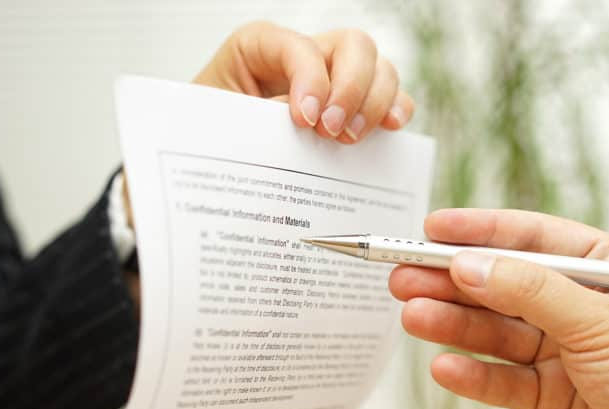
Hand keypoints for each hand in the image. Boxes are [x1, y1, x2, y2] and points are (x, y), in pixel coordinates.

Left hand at [193, 21, 414, 142]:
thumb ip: (259, 121)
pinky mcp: (354, 106)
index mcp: (260, 47)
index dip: (309, 78)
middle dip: (350, 88)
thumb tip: (304, 125)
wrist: (214, 162)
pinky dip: (397, 109)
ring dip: (374, 102)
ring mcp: (335, 78)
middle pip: (352, 45)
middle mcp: (306, 55)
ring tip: (351, 139)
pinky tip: (389, 129)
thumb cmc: (212, 137)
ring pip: (378, 66)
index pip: (297, 46)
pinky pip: (392, 97)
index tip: (304, 119)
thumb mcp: (222, 126)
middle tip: (332, 130)